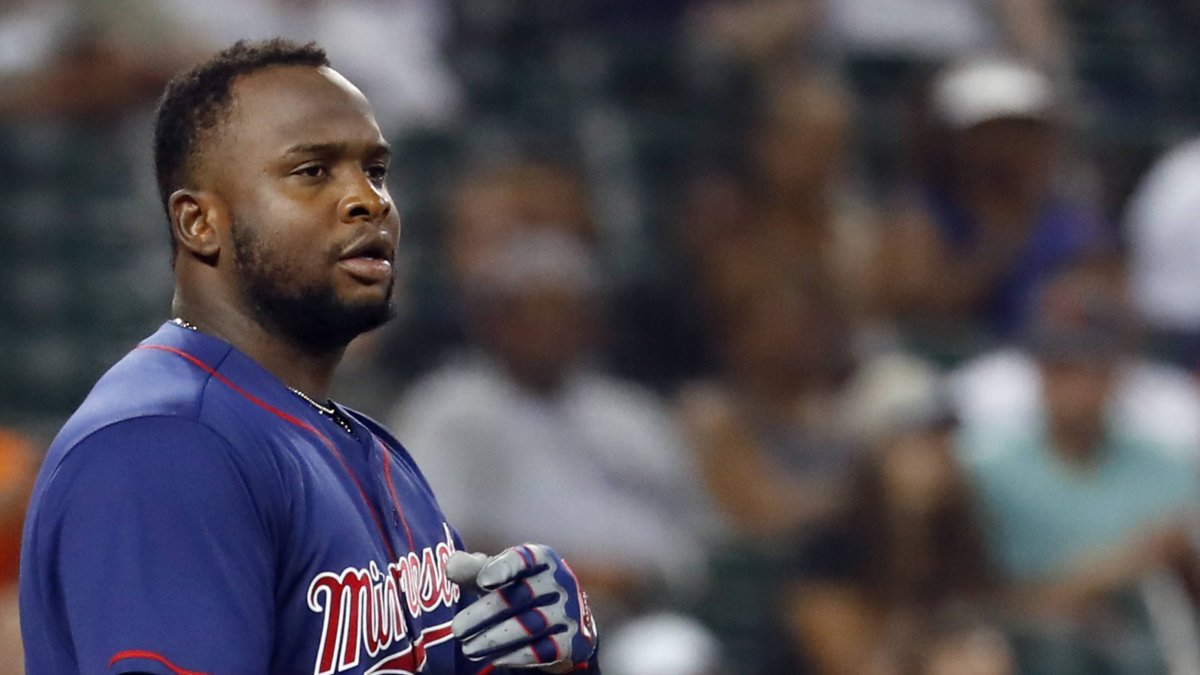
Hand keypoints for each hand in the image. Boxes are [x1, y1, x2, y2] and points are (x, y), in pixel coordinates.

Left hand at [447, 544, 597, 671]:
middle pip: (520, 596)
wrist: (566, 620)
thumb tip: (450, 566)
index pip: (524, 558)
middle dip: (484, 614)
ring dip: (494, 639)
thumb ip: (474, 569)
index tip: (482, 580)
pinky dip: (517, 655)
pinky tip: (494, 659)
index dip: (504, 568)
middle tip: (456, 629)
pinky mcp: (574, 640)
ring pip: (529, 625)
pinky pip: (544, 650)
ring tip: (468, 648)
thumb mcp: (499, 576)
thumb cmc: (522, 590)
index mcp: (541, 558)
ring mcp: (570, 611)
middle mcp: (560, 581)